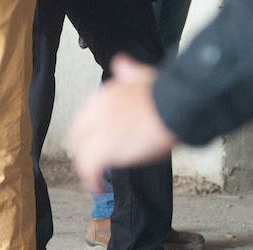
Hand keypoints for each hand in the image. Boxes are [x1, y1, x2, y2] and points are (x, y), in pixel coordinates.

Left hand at [68, 55, 178, 190]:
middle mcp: (97, 110)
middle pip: (77, 136)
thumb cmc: (166, 95)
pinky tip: (99, 187)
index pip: (84, 116)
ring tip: (95, 181)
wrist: (174, 105)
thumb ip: (130, 71)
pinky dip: (92, 180)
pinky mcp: (104, 149)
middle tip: (92, 164)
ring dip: (87, 169)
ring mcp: (99, 130)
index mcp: (106, 94)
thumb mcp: (144, 76)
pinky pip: (89, 169)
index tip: (94, 142)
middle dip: (82, 152)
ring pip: (81, 155)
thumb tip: (121, 64)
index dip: (88, 133)